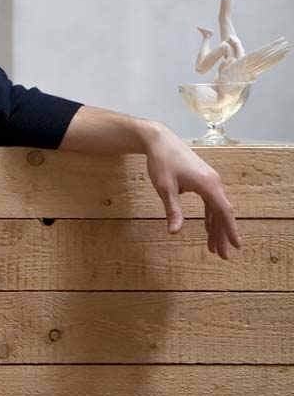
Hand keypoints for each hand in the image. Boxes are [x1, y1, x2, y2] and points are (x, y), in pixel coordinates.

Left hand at [143, 124, 241, 258]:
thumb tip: (174, 232)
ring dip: (215, 227)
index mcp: (207, 184)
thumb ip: (173, 210)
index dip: (230, 230)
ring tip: (214, 247)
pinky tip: (207, 228)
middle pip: (222, 213)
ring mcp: (209, 180)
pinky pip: (210, 202)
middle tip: (223, 255)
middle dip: (222, 234)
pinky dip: (210, 216)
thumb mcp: (165, 188)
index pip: (223, 212)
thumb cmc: (161, 162)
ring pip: (216, 208)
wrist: (159, 140)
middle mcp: (213, 182)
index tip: (235, 246)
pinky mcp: (203, 179)